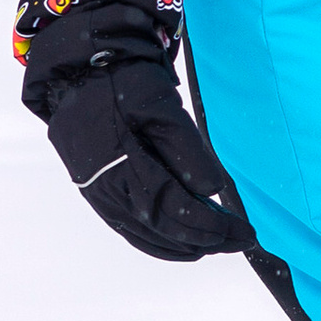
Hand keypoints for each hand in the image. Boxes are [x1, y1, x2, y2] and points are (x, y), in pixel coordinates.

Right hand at [23, 0, 247, 263]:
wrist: (78, 74)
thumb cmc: (124, 84)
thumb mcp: (162, 107)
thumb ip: (187, 150)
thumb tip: (213, 190)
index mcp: (124, 166)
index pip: (176, 209)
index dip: (211, 224)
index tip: (243, 230)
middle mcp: (108, 190)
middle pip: (164, 229)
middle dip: (207, 238)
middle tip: (241, 240)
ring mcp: (99, 196)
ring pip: (146, 236)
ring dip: (186, 245)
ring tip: (220, 243)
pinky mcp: (97, 195)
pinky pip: (130, 230)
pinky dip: (159, 242)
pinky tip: (182, 245)